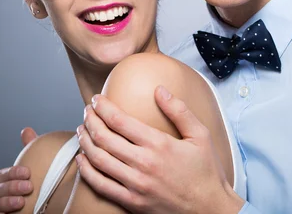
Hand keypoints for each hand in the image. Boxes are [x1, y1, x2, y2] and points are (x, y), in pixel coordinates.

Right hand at [0, 127, 38, 213]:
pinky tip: (11, 213)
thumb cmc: (40, 187)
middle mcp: (0, 196)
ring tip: (21, 201)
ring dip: (5, 202)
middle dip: (11, 187)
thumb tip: (26, 130)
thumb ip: (30, 150)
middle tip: (28, 187)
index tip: (28, 172)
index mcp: (7, 182)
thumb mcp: (38, 167)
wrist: (47, 208)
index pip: (2, 175)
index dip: (12, 173)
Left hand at [76, 86, 243, 213]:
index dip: (102, 107)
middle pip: (103, 138)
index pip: (119, 120)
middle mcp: (144, 164)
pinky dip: (86, 170)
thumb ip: (180, 111)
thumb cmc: (206, 172)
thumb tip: (159, 90)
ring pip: (98, 160)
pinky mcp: (132, 202)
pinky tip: (82, 159)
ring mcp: (136, 185)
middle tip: (87, 112)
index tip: (96, 99)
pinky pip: (101, 185)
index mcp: (159, 144)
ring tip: (82, 130)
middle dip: (90, 120)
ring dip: (85, 142)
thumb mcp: (200, 136)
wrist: (210, 209)